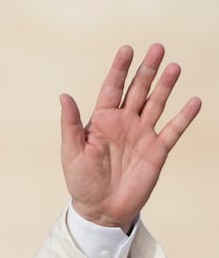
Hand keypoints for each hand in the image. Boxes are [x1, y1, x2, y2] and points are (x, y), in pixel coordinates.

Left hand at [60, 43, 201, 229]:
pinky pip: (173, 130)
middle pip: (138, 90)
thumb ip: (71, 124)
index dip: (119, 69)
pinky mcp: (157, 150)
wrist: (101, 209)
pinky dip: (184, 116)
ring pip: (156, 104)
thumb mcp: (71, 152)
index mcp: (102, 121)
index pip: (111, 89)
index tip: (127, 49)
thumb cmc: (82, 182)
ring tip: (174, 66)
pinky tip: (194, 101)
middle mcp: (124, 123)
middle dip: (147, 70)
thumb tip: (64, 96)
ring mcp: (142, 135)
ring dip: (165, 86)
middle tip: (157, 47)